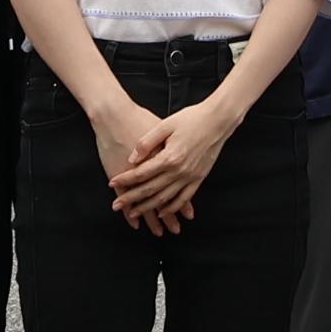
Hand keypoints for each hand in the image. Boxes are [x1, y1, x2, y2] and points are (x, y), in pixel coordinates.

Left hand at [112, 94, 235, 232]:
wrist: (218, 120)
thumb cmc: (192, 119)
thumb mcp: (165, 125)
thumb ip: (147, 142)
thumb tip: (132, 158)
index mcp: (169, 157)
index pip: (141, 173)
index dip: (125, 179)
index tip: (112, 183)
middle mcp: (179, 171)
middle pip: (150, 190)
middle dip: (131, 199)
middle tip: (117, 205)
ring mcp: (190, 176)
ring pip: (165, 198)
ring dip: (149, 208)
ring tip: (134, 213)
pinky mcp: (199, 178)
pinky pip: (184, 198)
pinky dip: (172, 208)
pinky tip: (162, 212)